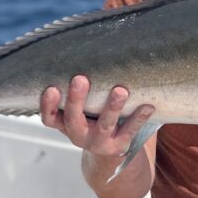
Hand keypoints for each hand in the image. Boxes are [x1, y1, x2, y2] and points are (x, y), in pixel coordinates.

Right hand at [40, 75, 154, 156]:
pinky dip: (139, 118)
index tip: (51, 88)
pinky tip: (148, 106)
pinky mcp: (119, 146)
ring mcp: (99, 142)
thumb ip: (75, 88)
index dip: (48, 105)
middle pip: (74, 119)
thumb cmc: (90, 117)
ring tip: (120, 90)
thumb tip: (79, 47)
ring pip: (104, 125)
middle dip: (77, 99)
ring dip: (112, 107)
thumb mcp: (78, 107)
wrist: (107, 149)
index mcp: (65, 124)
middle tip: (80, 79)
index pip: (50, 117)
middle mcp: (79, 135)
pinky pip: (129, 131)